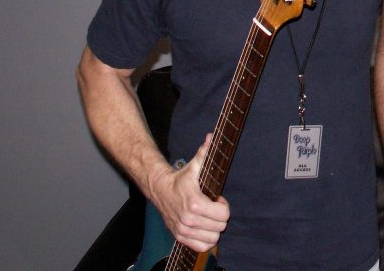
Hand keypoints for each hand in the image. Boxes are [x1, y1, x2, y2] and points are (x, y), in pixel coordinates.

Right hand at [147, 134, 229, 251]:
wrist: (160, 190)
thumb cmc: (181, 179)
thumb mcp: (195, 165)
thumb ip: (205, 152)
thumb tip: (212, 137)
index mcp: (195, 203)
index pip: (223, 215)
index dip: (224, 206)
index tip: (217, 199)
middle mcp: (189, 220)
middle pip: (220, 227)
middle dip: (219, 217)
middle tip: (212, 207)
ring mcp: (183, 230)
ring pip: (212, 239)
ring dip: (213, 229)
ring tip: (208, 217)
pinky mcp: (179, 237)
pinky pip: (201, 246)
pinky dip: (205, 240)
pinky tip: (203, 228)